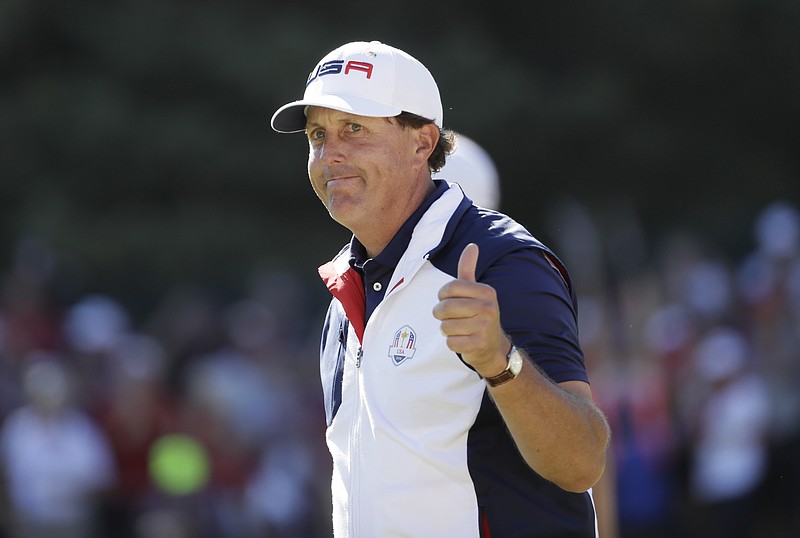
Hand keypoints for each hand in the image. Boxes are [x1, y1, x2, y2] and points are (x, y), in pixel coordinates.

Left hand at [433, 243, 511, 374]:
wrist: (493, 347)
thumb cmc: (478, 314)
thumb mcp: (475, 291)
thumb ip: (468, 269)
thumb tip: (471, 246)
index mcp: (487, 292)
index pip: (450, 287)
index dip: (442, 295)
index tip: (448, 299)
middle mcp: (489, 308)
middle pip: (445, 307)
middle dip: (441, 314)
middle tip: (449, 317)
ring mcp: (485, 327)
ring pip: (445, 326)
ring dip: (447, 329)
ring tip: (459, 329)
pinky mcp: (479, 345)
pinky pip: (451, 342)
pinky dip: (452, 343)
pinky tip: (463, 340)